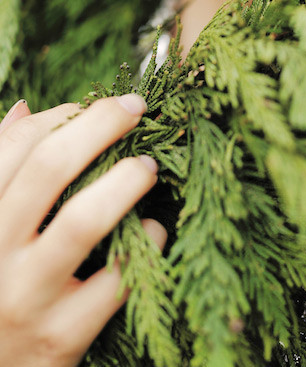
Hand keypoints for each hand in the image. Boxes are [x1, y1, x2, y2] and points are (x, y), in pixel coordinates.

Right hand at [0, 95, 166, 366]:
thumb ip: (1, 169)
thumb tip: (25, 108)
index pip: (14, 146)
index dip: (59, 114)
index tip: (92, 103)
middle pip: (49, 168)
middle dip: (100, 126)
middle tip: (136, 109)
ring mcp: (25, 298)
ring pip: (82, 221)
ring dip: (124, 182)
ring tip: (149, 167)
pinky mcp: (59, 338)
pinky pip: (114, 283)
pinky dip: (143, 247)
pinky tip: (153, 230)